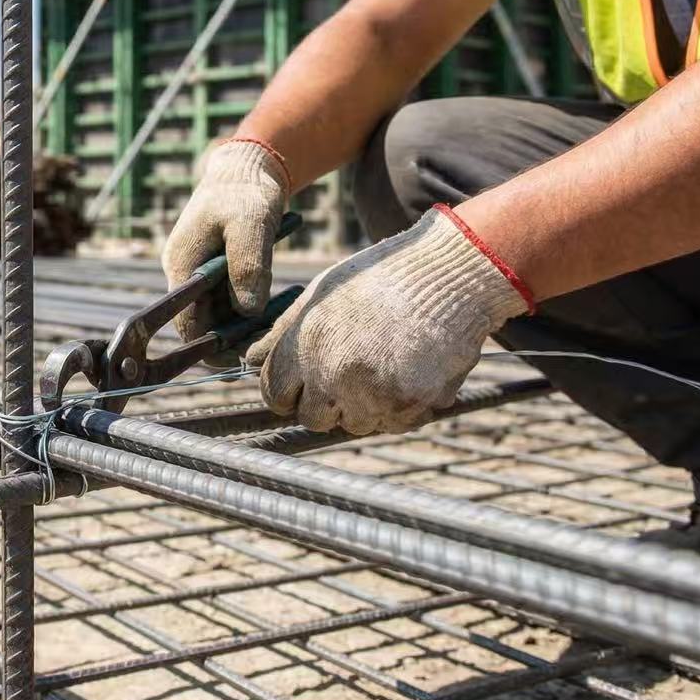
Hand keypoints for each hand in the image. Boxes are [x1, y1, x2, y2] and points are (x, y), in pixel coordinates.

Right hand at [161, 139, 289, 341]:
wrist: (248, 167)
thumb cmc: (246, 191)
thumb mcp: (250, 224)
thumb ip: (248, 266)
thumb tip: (249, 309)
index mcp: (182, 264)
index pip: (185, 322)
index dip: (209, 346)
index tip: (242, 358)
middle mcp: (185, 273)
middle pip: (203, 321)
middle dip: (233, 336)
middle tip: (269, 341)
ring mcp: (200, 272)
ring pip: (219, 312)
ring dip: (247, 321)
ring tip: (280, 322)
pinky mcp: (218, 270)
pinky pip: (231, 298)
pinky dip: (253, 305)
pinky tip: (281, 302)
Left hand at [247, 207, 530, 433]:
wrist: (449, 275)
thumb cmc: (381, 279)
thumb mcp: (321, 295)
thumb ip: (283, 333)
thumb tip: (251, 361)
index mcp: (306, 343)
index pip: (274, 394)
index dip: (286, 391)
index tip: (302, 384)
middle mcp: (333, 373)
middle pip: (312, 418)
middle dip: (323, 403)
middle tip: (346, 376)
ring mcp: (372, 392)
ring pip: (354, 425)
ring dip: (363, 406)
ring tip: (381, 366)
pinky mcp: (410, 403)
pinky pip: (392, 424)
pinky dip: (397, 408)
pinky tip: (406, 372)